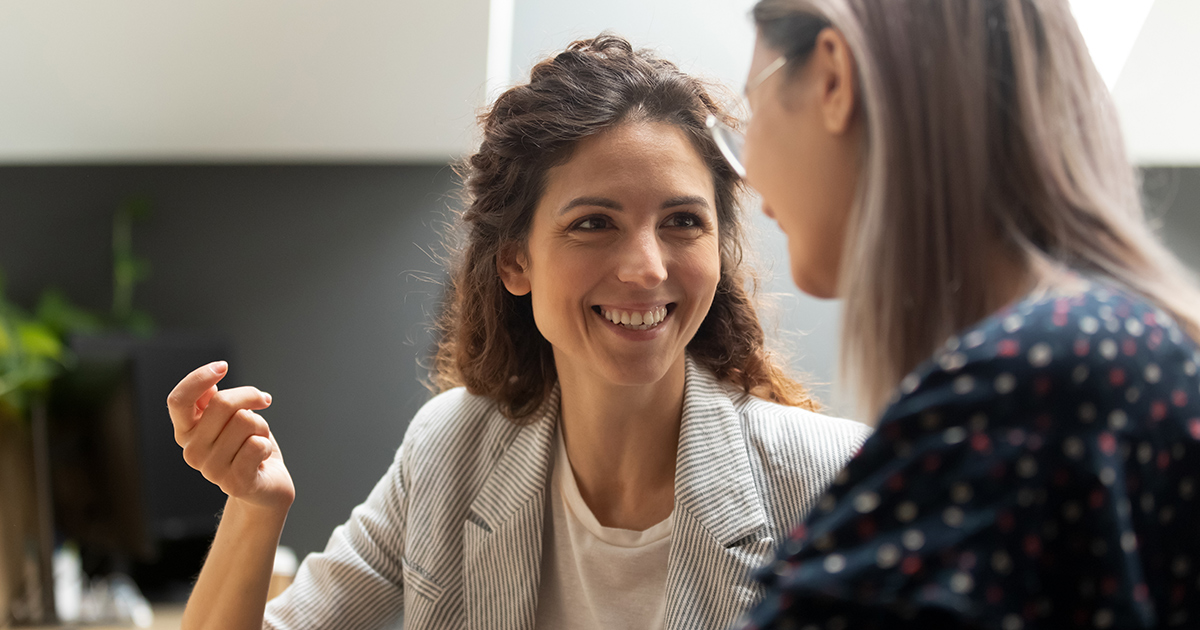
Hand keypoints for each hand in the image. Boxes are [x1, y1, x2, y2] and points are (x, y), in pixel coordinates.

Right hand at [167, 361, 294, 511]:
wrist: (266, 487)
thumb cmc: (247, 447)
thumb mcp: (228, 419)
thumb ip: (212, 401)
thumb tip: (207, 383)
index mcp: (186, 432)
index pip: (178, 400)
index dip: (199, 378)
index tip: (223, 367)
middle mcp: (192, 452)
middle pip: (223, 403)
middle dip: (250, 396)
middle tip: (261, 404)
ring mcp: (211, 470)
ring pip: (246, 420)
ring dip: (261, 426)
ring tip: (256, 442)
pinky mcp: (235, 482)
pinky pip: (256, 444)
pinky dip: (266, 445)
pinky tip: (261, 458)